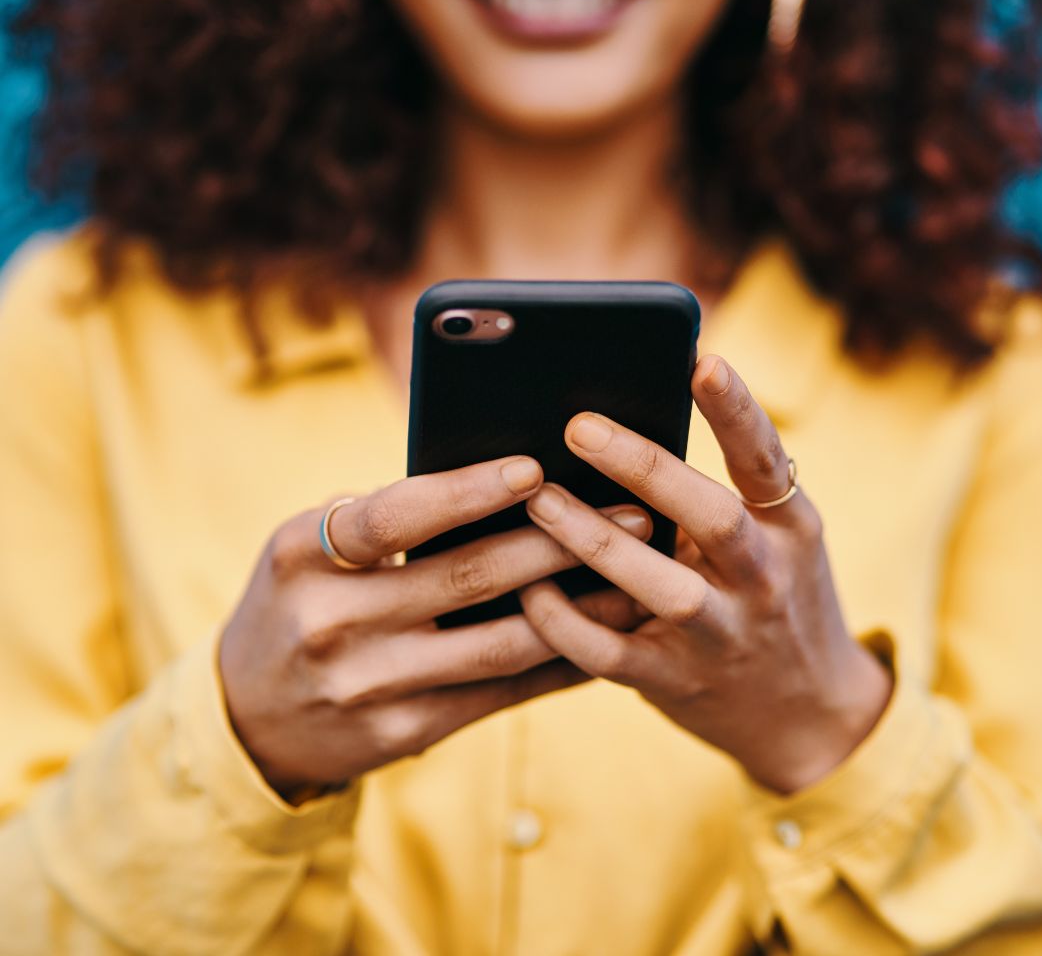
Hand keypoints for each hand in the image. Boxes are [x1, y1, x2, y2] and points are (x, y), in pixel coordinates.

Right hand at [220, 457, 650, 796]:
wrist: (249, 716)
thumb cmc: (296, 600)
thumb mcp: (306, 548)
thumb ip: (379, 518)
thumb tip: (497, 485)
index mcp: (303, 556)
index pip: (393, 514)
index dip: (467, 491)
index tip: (534, 467)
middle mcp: (331, 622)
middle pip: (465, 576)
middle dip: (558, 542)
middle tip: (631, 513)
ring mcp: (368, 686)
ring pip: (498, 642)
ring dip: (578, 608)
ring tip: (635, 575)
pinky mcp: (403, 732)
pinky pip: (497, 692)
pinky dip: (555, 662)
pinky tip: (600, 635)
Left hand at [519, 356, 892, 794]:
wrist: (809, 714)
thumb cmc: (774, 598)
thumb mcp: (776, 540)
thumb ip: (722, 494)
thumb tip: (629, 426)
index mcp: (788, 528)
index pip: (765, 460)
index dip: (736, 411)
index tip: (703, 361)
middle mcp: (762, 578)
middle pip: (709, 516)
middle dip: (643, 469)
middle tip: (578, 426)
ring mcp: (721, 635)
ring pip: (658, 586)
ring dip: (594, 540)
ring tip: (539, 498)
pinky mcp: (677, 681)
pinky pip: (611, 654)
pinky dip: (565, 624)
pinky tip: (529, 590)